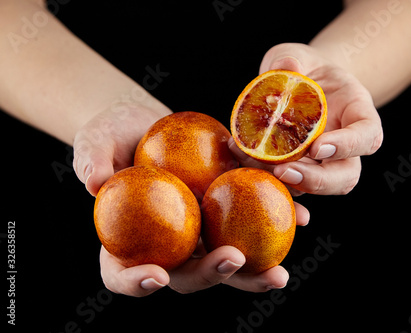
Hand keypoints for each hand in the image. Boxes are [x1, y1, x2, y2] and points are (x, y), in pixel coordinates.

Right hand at [73, 103, 309, 295]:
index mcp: (127, 242)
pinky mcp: (225, 210)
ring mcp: (198, 231)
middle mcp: (167, 245)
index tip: (156, 276)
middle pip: (186, 274)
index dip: (136, 283)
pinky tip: (302, 217)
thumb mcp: (94, 140)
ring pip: (225, 258)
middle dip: (212, 274)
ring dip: (254, 270)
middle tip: (235, 260)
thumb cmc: (112, 134)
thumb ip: (90, 159)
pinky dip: (276, 222)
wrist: (146, 124)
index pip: (122, 274)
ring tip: (278, 272)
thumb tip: (93, 181)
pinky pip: (250, 221)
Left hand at [230, 43, 382, 195]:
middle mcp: (346, 146)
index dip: (348, 146)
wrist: (300, 84)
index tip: (317, 147)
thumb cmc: (307, 68)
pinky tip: (243, 159)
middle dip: (318, 180)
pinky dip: (268, 178)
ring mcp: (324, 163)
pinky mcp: (301, 170)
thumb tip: (285, 67)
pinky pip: (291, 183)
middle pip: (347, 175)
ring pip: (319, 188)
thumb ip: (294, 58)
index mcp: (357, 114)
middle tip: (285, 171)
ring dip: (292, 186)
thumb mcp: (301, 55)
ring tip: (261, 170)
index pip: (367, 136)